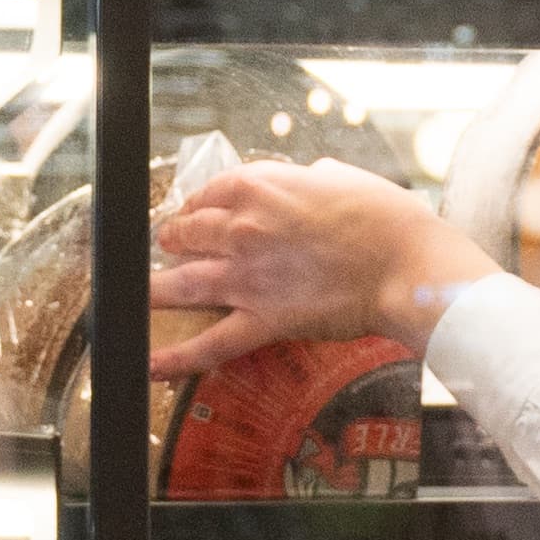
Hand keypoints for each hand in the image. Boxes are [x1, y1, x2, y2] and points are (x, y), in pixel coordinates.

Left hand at [147, 158, 499, 380]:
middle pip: (188, 232)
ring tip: (135, 296)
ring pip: (182, 283)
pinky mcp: (263, 319)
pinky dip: (176, 358)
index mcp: (262, 187)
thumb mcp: (343, 176)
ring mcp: (247, 277)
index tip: (195, 209)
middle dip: (173, 239)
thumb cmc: (386, 218)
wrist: (405, 264)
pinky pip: (210, 343)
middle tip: (167, 245)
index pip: (211, 191)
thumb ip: (312, 178)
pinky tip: (148, 363)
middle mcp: (243, 229)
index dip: (198, 202)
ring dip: (154, 290)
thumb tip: (308, 178)